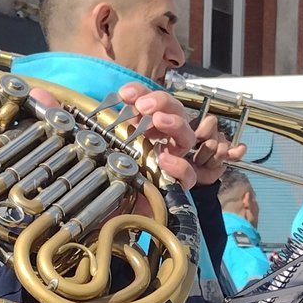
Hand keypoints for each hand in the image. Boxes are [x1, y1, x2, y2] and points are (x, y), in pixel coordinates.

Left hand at [114, 80, 239, 186]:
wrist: (119, 209)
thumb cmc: (119, 177)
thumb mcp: (114, 146)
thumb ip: (118, 123)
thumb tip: (121, 99)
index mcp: (148, 127)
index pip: (153, 102)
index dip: (142, 92)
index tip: (126, 93)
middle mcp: (165, 140)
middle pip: (177, 113)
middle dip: (162, 102)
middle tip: (143, 105)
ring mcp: (174, 161)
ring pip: (186, 137)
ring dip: (175, 123)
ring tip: (159, 120)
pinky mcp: (177, 185)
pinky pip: (188, 175)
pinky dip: (179, 166)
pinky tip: (165, 159)